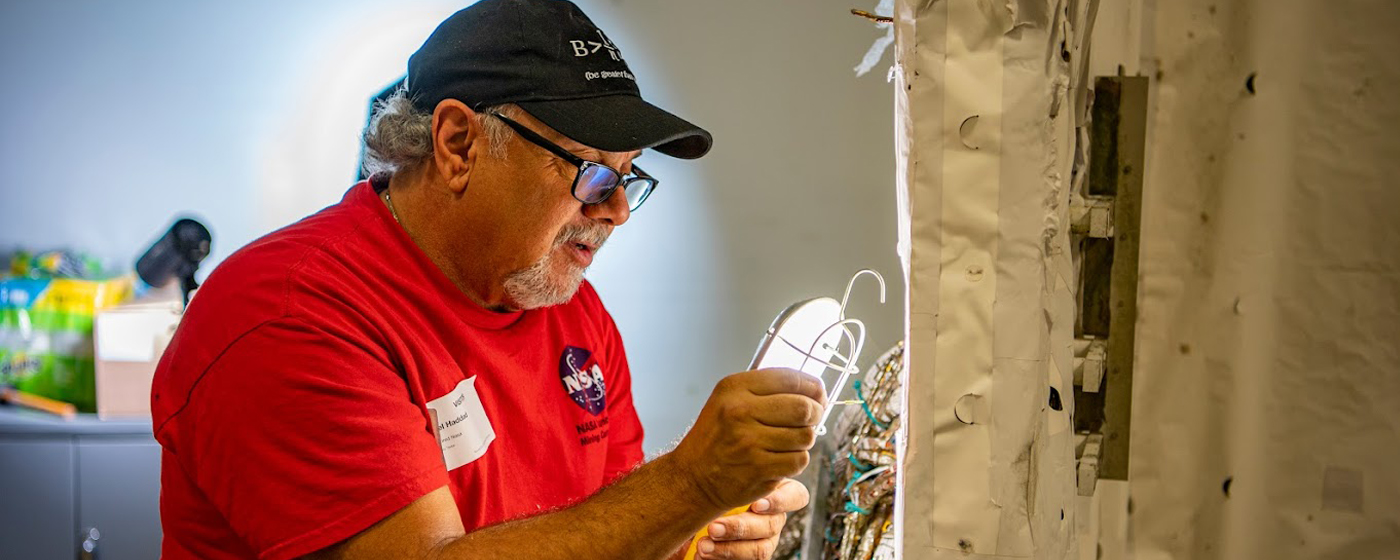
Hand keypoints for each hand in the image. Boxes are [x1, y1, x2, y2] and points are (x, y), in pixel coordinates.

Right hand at [671, 368, 824, 511]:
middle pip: (804, 407)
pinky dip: (796, 460)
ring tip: (790, 440)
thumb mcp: (730, 399)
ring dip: (804, 439)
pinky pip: (798, 461)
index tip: (817, 394)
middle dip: (816, 412)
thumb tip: (815, 389)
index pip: (790, 378)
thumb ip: (767, 389)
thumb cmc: (717, 437)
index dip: (812, 386)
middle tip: (812, 417)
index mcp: (735, 388)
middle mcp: (740, 411)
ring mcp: (749, 442)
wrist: (693, 477)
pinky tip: (781, 458)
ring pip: (805, 436)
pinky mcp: (758, 469)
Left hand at [695, 479, 808, 558]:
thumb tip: (727, 463)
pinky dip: (720, 559)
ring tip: (703, 546)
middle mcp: (775, 518)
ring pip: (759, 550)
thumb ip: (734, 473)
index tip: (755, 505)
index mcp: (777, 492)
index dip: (780, 502)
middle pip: (771, 526)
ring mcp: (765, 540)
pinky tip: (700, 555)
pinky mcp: (751, 556)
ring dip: (728, 549)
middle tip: (713, 528)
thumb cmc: (713, 485)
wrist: (692, 511)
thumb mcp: (725, 475)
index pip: (796, 496)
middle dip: (740, 528)